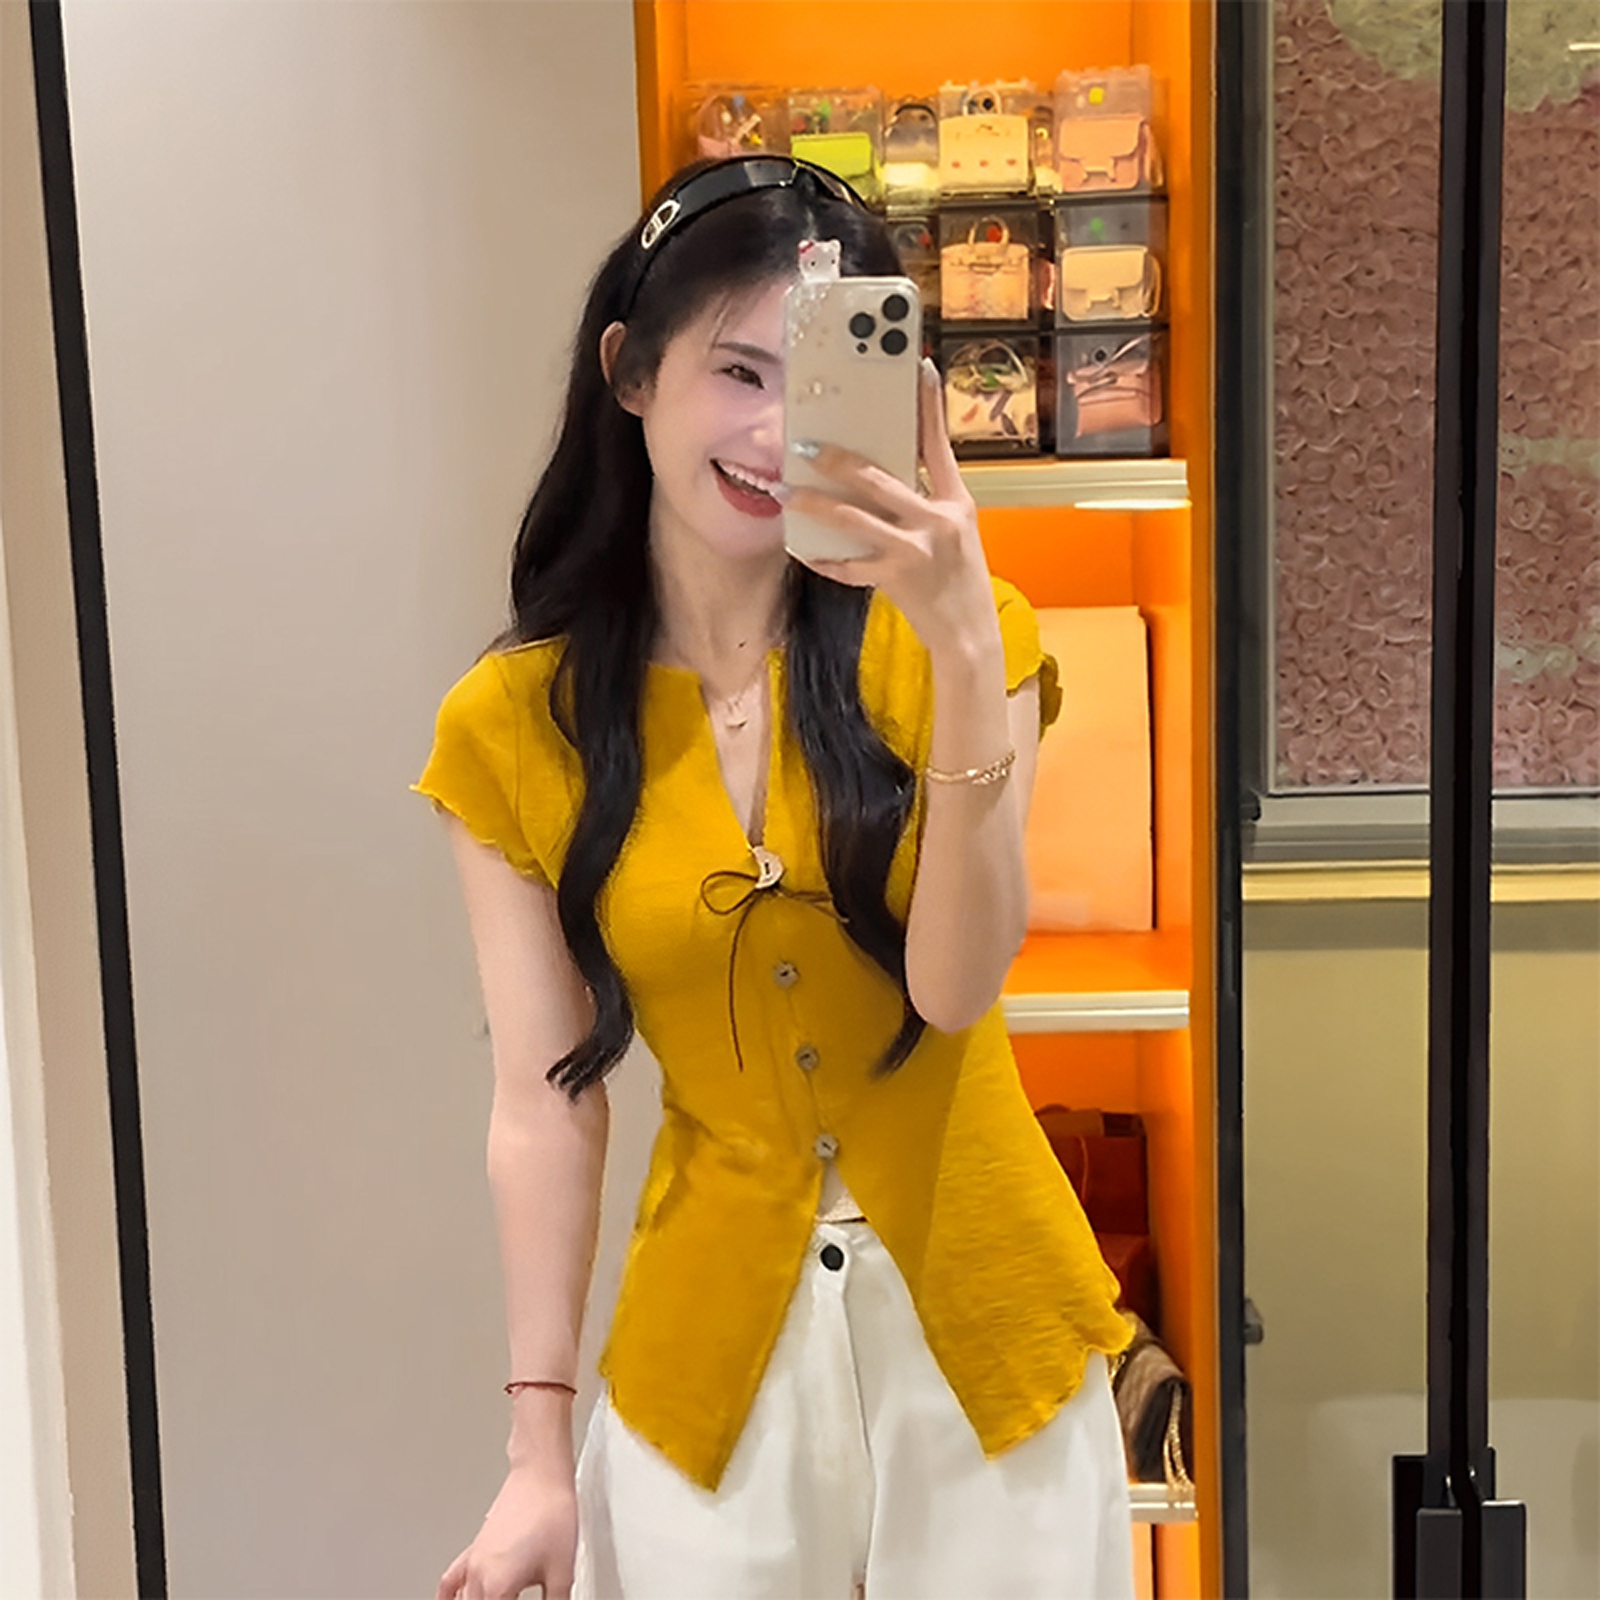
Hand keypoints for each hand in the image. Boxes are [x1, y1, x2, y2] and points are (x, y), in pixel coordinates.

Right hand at [436, 1462, 577, 1599]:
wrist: (541, 1475)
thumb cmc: (551, 1513)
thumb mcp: (562, 1571)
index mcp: (498, 1587)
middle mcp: (479, 1576)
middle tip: (515, 1598)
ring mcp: (473, 1561)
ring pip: (462, 1599)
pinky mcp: (476, 1548)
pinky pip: (450, 1581)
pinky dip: (448, 1596)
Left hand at [780, 358, 1001, 662]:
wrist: (970, 634)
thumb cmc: (961, 580)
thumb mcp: (956, 532)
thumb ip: (928, 503)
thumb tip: (884, 475)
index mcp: (956, 502)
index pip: (939, 445)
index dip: (928, 406)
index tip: (918, 369)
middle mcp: (937, 521)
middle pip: (879, 479)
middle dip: (838, 461)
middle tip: (805, 447)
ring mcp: (915, 550)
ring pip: (854, 519)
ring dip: (814, 505)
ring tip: (786, 493)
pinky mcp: (895, 579)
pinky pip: (848, 566)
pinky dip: (823, 559)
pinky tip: (802, 550)